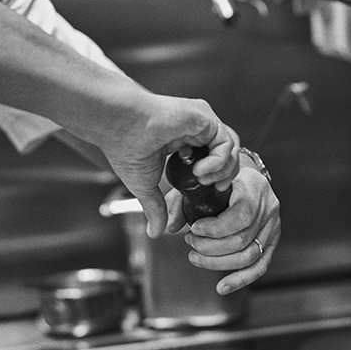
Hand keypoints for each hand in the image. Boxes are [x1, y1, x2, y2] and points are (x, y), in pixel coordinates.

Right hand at [99, 95, 239, 236]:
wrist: (119, 126)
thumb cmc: (125, 147)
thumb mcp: (145, 185)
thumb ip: (155, 207)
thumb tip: (154, 232)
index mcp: (184, 142)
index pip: (214, 160)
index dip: (215, 178)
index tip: (203, 189)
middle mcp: (196, 129)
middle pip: (228, 154)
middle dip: (223, 176)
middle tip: (209, 187)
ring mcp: (202, 122)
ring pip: (232, 149)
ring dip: (222, 171)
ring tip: (201, 178)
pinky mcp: (205, 116)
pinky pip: (227, 142)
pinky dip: (218, 161)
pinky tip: (199, 170)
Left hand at [171, 165, 280, 294]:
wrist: (242, 175)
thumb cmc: (219, 177)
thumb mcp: (199, 181)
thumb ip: (182, 201)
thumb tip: (170, 227)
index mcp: (254, 187)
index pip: (241, 216)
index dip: (215, 229)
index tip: (193, 229)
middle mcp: (268, 207)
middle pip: (242, 240)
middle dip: (210, 247)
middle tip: (189, 242)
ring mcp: (273, 226)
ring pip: (249, 256)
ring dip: (218, 262)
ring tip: (195, 256)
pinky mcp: (272, 241)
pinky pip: (260, 266)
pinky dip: (240, 279)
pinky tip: (222, 287)